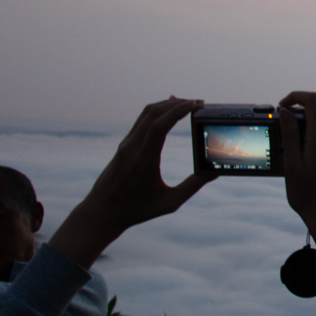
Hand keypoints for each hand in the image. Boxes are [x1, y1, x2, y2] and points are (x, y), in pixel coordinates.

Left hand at [49, 97, 210, 267]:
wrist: (102, 212)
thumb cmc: (137, 210)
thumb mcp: (170, 202)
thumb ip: (193, 186)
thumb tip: (214, 172)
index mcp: (143, 160)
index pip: (159, 126)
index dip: (178, 111)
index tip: (196, 104)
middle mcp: (132, 148)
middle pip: (153, 113)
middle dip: (177, 103)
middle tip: (198, 103)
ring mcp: (125, 145)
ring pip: (145, 114)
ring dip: (166, 105)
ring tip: (186, 103)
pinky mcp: (123, 146)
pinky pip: (140, 121)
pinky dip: (156, 112)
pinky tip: (167, 112)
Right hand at [277, 90, 315, 277]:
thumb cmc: (308, 194)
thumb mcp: (292, 164)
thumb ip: (288, 135)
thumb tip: (285, 111)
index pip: (312, 100)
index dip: (294, 97)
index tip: (279, 108)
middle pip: (312, 111)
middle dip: (291, 116)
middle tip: (275, 134)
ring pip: (314, 123)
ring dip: (296, 129)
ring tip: (282, 150)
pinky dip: (303, 138)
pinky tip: (293, 157)